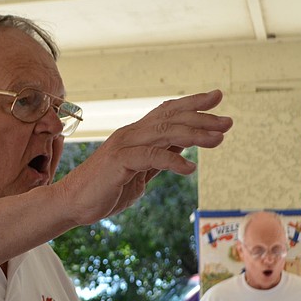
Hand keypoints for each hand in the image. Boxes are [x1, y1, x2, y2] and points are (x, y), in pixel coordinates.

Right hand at [56, 90, 232, 225]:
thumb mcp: (139, 173)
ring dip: (195, 136)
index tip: (217, 97)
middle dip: (202, 118)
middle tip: (227, 122)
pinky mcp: (119, 161)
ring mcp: (124, 145)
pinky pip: (151, 156)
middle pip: (171, 118)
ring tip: (218, 140)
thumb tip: (181, 152)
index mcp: (135, 134)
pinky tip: (190, 170)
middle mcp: (130, 134)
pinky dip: (173, 161)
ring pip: (165, 133)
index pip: (167, 111)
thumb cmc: (104, 191)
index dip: (192, 102)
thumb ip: (157, 160)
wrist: (72, 203)